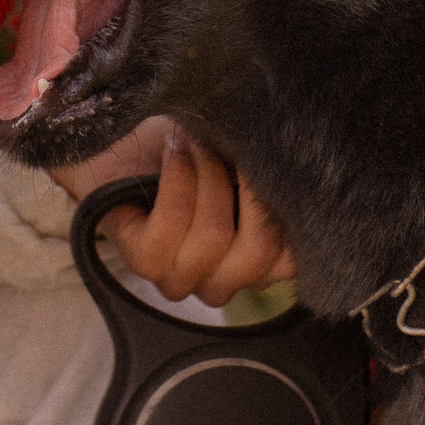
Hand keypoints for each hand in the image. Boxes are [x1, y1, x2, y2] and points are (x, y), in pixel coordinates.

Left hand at [53, 119, 296, 308]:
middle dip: (249, 185)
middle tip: (231, 146)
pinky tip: (176, 149)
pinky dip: (178, 176)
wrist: (123, 147)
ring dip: (208, 173)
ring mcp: (179, 277)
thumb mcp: (243, 163)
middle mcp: (220, 282)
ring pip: (215, 233)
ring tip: (198, 141)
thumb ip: (275, 181)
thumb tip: (301, 170)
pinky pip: (172, 222)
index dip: (289, 203)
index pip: (294, 258)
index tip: (272, 158)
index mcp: (252, 267)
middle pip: (259, 248)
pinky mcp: (143, 259)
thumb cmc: (193, 152)